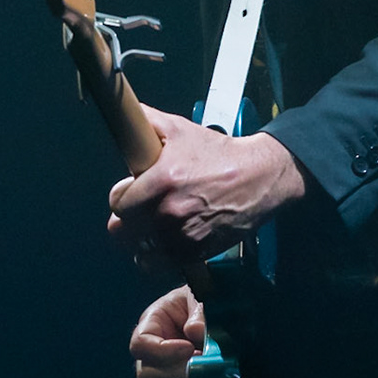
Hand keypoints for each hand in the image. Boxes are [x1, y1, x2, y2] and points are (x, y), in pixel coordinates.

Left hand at [108, 105, 304, 260]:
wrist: (258, 177)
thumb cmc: (217, 153)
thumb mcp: (180, 129)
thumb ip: (146, 120)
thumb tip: (123, 112)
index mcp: (161, 180)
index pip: (118, 203)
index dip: (122, 197)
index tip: (130, 193)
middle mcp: (169, 212)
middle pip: (122, 230)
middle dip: (128, 219)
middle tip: (140, 210)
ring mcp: (182, 236)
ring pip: (139, 251)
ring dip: (141, 240)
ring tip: (151, 228)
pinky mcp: (196, 253)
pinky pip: (159, 265)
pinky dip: (157, 257)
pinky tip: (163, 243)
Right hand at [130, 286, 205, 377]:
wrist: (221, 313)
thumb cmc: (204, 301)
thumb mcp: (201, 297)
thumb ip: (200, 312)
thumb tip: (195, 331)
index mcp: (152, 323)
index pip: (140, 344)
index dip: (161, 351)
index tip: (189, 348)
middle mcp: (152, 350)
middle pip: (145, 373)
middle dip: (175, 373)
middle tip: (202, 365)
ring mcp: (163, 371)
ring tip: (207, 376)